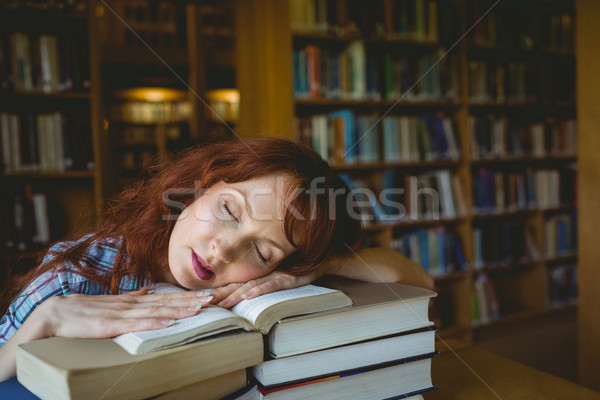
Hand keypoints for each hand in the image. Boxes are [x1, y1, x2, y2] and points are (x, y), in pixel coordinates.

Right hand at [34, 288, 213, 338]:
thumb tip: (148, 291)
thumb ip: (131, 298)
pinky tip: (169, 323)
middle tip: (212, 299)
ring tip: (199, 308)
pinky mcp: (110, 325)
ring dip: (179, 309)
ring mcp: (121, 314)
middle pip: (166, 301)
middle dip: (190, 300)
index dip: (186, 296)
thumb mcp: (112, 303)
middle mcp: (130, 305)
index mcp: (132, 301)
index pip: (165, 298)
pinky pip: (137, 324)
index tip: (205, 296)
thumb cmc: (82, 312)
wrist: (53, 315)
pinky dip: (155, 323)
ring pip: (156, 311)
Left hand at [210, 269, 323, 308]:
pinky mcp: (288, 279)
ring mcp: (275, 276)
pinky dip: (259, 290)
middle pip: (238, 286)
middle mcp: (264, 275)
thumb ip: (263, 285)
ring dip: (235, 295)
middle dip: (221, 295)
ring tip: (223, 304)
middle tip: (205, 304)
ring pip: (251, 286)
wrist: (322, 262)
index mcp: (259, 276)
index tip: (203, 299)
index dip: (219, 292)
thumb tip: (244, 297)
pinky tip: (249, 295)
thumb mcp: (279, 280)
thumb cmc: (300, 270)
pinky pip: (271, 285)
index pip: (235, 285)